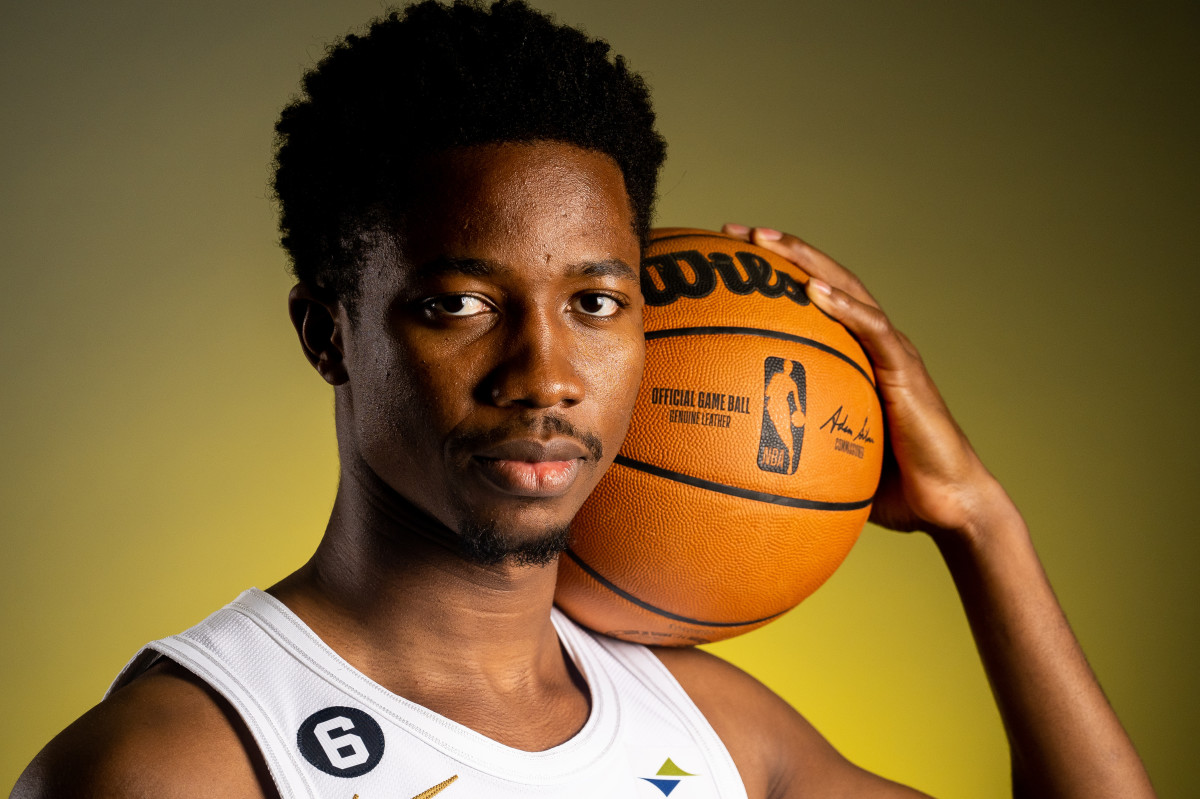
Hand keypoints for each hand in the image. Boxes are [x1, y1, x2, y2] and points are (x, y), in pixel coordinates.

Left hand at [721, 224, 999, 537]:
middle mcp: (876, 343)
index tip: (734, 256)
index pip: (816, 298)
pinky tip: (813, 292)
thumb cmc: (893, 486)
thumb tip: (738, 460)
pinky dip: (845, 308)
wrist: (950, 504)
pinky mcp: (906, 371)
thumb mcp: (832, 459)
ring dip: (806, 262)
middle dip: (783, 249)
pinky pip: (873, 330)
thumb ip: (795, 447)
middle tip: (736, 230)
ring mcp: (893, 352)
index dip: (779, 273)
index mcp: (859, 355)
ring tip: (766, 240)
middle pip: (827, 279)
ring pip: (848, 290)